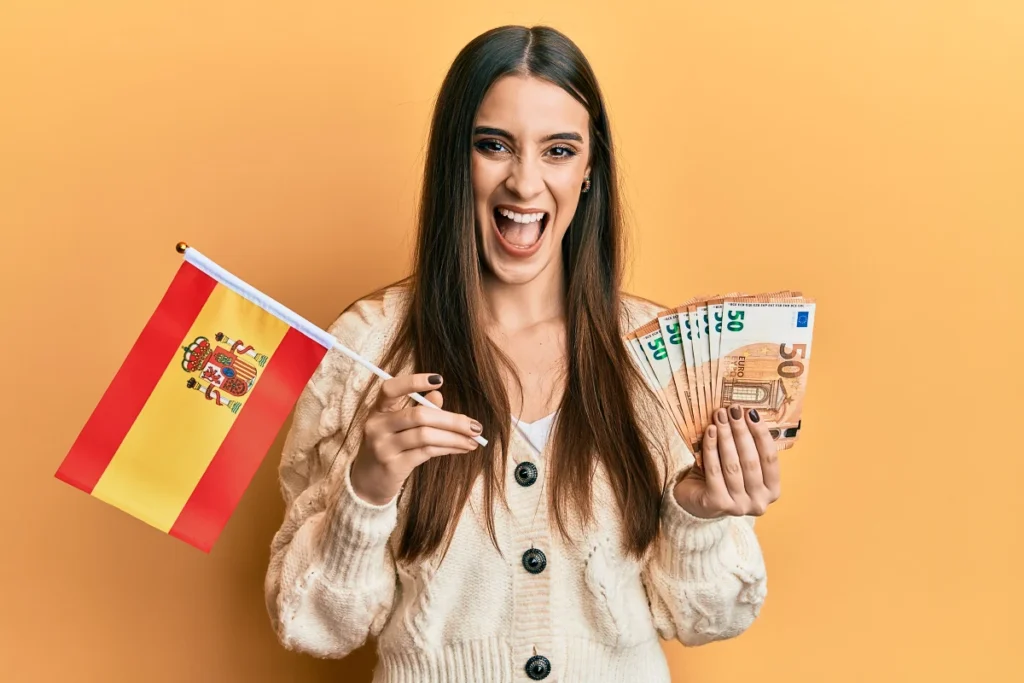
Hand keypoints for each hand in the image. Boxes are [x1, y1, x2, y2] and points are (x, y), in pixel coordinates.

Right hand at [349, 373, 482, 504]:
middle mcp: (377, 426)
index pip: (390, 389)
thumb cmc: (388, 448)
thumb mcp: (397, 426)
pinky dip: (448, 448)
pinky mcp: (393, 466)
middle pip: (418, 415)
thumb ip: (417, 409)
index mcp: (377, 410)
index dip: (414, 381)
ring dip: (454, 437)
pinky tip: (461, 448)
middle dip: (452, 420)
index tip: (440, 380)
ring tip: (473, 440)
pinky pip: (426, 452)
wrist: (367, 483)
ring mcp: (383, 447)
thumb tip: (438, 395)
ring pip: (425, 436)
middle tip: (475, 425)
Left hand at [673, 406, 780, 518]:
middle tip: (733, 410)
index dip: (761, 434)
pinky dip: (711, 448)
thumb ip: (747, 446)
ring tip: (720, 416)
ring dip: (726, 436)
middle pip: (750, 460)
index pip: (770, 458)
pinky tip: (710, 431)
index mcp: (772, 490)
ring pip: (732, 464)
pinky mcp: (718, 504)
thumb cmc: (722, 478)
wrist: (696, 500)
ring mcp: (739, 506)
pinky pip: (714, 470)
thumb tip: (744, 414)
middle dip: (741, 431)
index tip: (752, 413)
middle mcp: (759, 502)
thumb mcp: (740, 463)